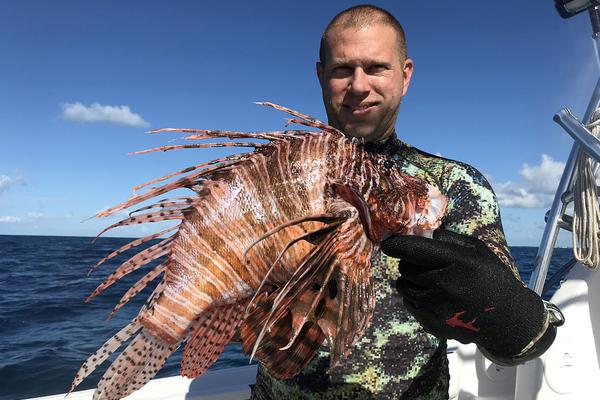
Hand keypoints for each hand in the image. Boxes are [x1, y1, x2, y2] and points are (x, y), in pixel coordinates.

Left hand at [381, 230, 545, 358]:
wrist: (507, 319)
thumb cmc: (490, 277)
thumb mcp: (477, 250)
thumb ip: (448, 239)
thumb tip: (419, 233)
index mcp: (459, 262)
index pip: (416, 249)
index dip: (397, 245)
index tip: (387, 244)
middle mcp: (446, 285)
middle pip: (406, 268)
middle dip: (408, 262)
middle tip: (422, 264)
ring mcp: (437, 307)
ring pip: (404, 286)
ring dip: (410, 280)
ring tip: (430, 280)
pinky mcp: (432, 324)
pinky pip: (409, 303)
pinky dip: (415, 297)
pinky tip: (434, 297)